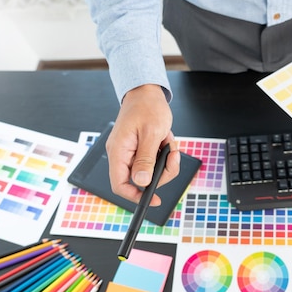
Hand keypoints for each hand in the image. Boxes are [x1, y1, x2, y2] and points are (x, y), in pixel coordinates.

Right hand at [105, 84, 180, 204]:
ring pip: (151, 172)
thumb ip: (145, 159)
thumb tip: (140, 182)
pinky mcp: (140, 150)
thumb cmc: (147, 107)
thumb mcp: (151, 133)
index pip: (120, 184)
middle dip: (161, 171)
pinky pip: (155, 162)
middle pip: (141, 180)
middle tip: (171, 156)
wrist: (147, 92)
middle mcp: (122, 155)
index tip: (154, 199)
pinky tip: (165, 139)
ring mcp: (131, 153)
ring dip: (166, 160)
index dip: (135, 196)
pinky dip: (165, 154)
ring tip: (168, 141)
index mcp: (119, 151)